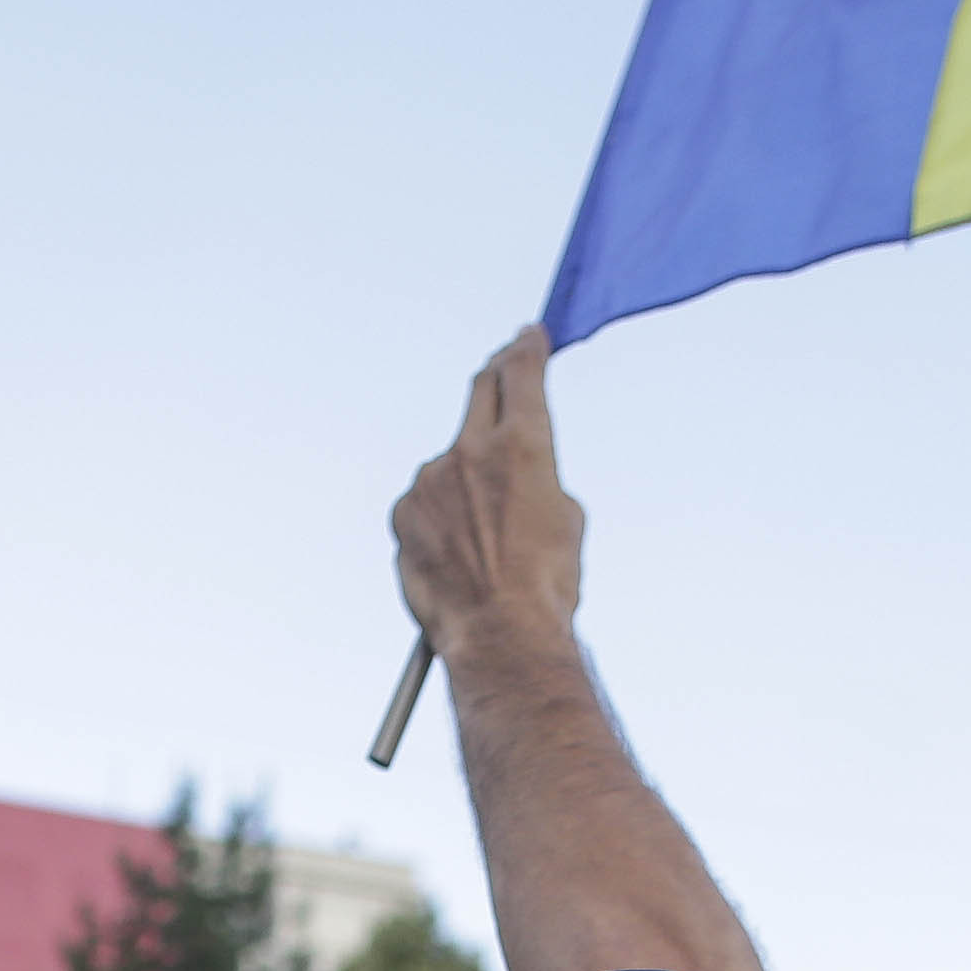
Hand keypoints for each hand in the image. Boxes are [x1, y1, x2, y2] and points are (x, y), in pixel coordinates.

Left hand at [391, 327, 584, 670]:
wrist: (499, 633)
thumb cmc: (547, 585)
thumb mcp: (567, 519)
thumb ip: (540, 478)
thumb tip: (519, 476)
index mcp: (524, 444)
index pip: (522, 372)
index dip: (527, 348)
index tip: (528, 336)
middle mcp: (471, 450)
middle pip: (480, 391)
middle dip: (495, 380)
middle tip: (502, 375)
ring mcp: (431, 480)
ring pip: (451, 460)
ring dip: (466, 477)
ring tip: (488, 533)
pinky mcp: (403, 512)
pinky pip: (425, 502)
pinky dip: (440, 517)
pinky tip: (460, 554)